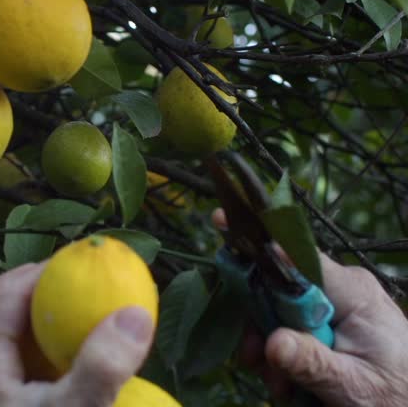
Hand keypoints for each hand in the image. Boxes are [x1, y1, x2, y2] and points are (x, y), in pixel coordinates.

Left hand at [0, 263, 154, 406]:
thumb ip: (100, 367)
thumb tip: (134, 314)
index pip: (3, 296)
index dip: (40, 271)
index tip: (79, 262)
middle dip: (17, 291)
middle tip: (56, 287)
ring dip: (15, 326)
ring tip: (54, 324)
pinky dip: (20, 360)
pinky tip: (50, 371)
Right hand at [213, 209, 407, 406]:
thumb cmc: (398, 396)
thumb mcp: (354, 385)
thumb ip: (312, 362)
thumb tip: (271, 342)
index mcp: (351, 290)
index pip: (296, 256)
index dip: (258, 245)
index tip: (221, 221)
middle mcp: (340, 288)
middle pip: (277, 288)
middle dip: (261, 325)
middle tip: (255, 362)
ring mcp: (333, 304)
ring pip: (278, 312)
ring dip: (270, 348)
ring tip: (281, 385)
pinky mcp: (328, 322)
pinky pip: (290, 327)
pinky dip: (282, 354)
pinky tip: (289, 382)